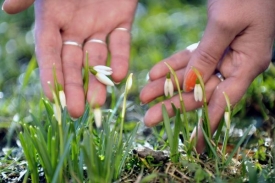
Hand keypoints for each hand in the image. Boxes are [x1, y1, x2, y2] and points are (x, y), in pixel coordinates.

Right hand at [3, 0, 137, 117]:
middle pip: (73, 63)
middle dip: (73, 87)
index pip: (48, 53)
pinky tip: (119, 76)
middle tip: (75, 113)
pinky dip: (121, 58)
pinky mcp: (122, 20)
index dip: (49, 75)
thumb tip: (7, 8)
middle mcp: (75, 27)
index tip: (50, 99)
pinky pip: (122, 42)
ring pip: (97, 59)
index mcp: (53, 19)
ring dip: (98, 81)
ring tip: (98, 104)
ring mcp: (99, 26)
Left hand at [140, 0, 274, 152]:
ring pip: (191, 76)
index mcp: (247, 63)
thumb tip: (191, 86)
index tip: (194, 145)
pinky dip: (172, 65)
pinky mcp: (212, 42)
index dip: (208, 124)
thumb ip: (207, 56)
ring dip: (166, 85)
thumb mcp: (224, 25)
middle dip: (174, 105)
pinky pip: (189, 57)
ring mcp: (223, 53)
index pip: (225, 102)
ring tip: (143, 96)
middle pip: (201, 92)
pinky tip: (153, 73)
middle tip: (149, 117)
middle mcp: (236, 63)